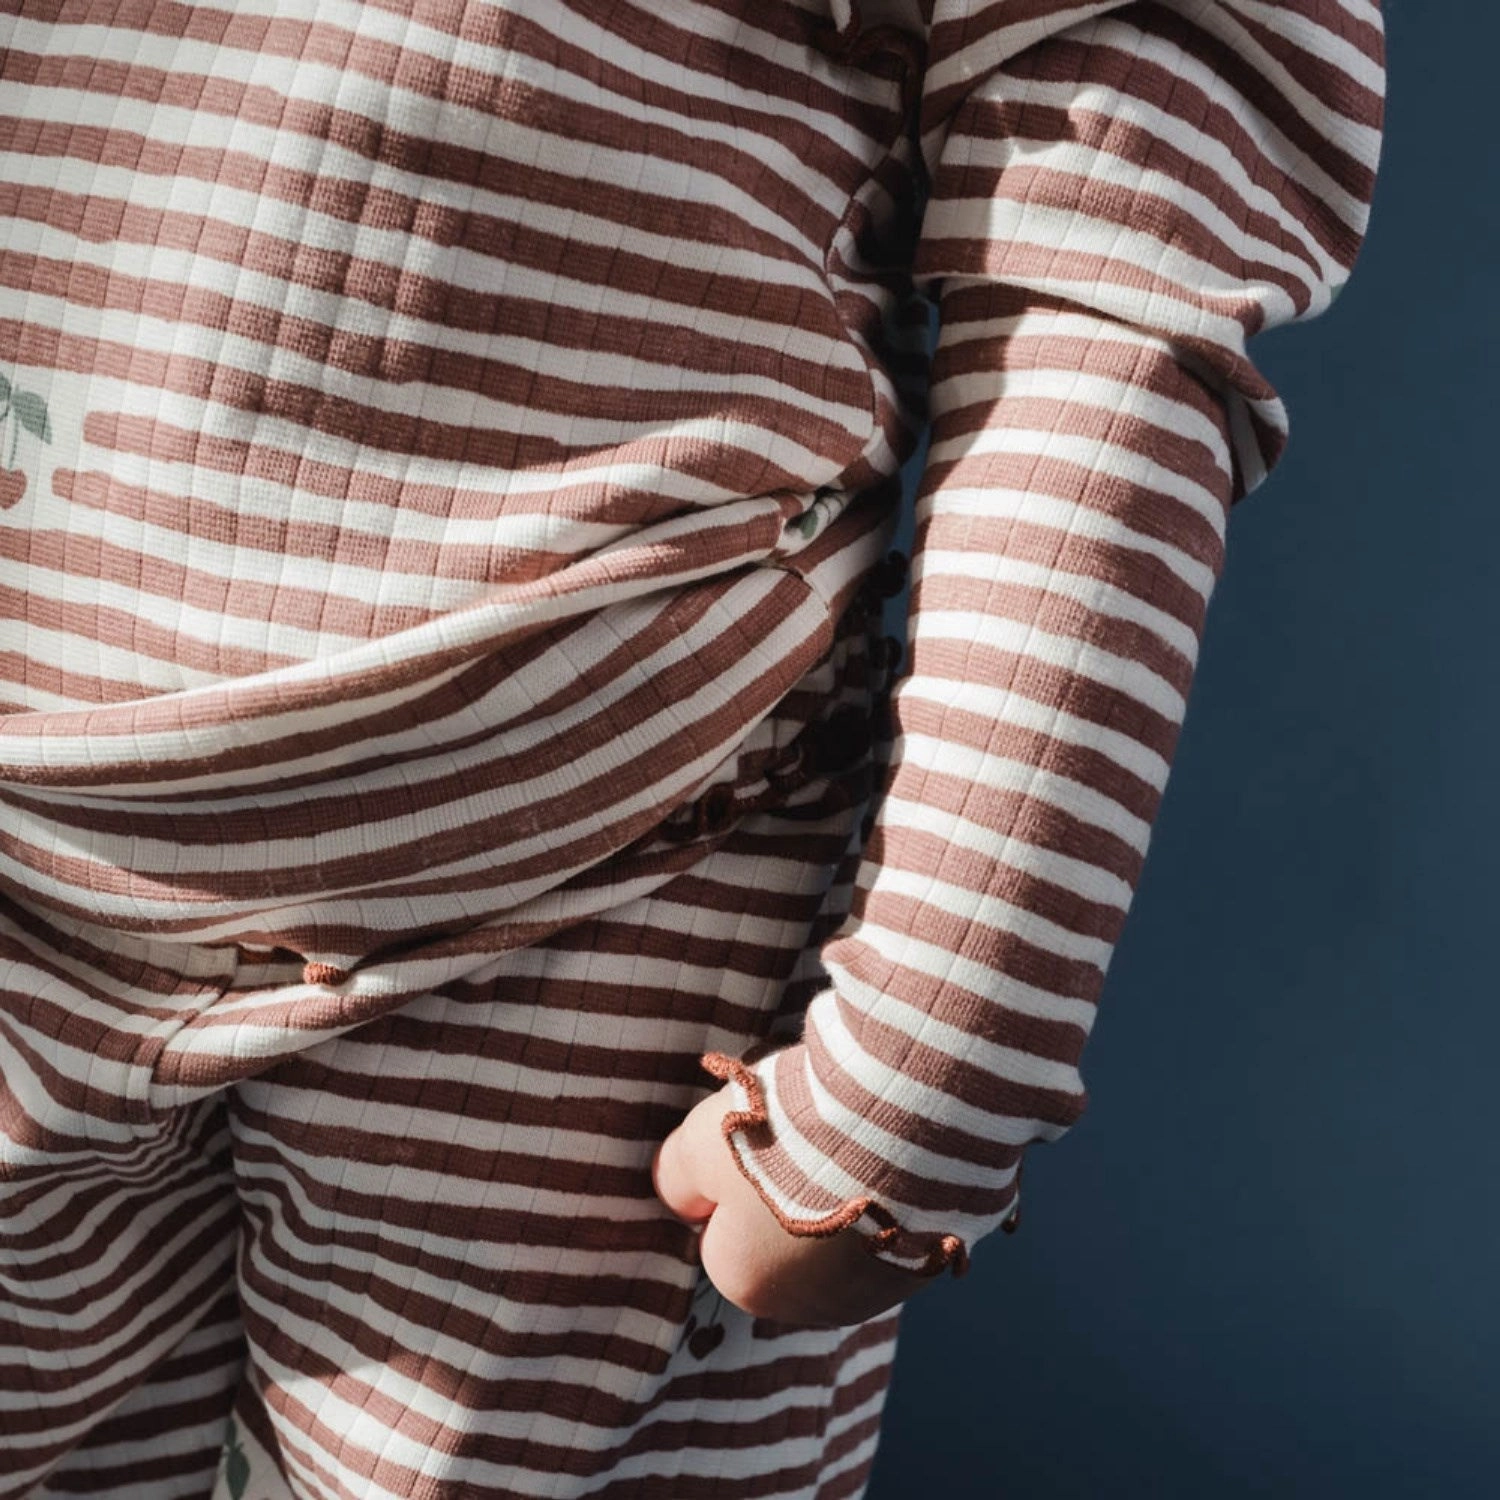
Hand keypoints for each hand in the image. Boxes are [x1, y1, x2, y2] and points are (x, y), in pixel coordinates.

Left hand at [651, 1082, 936, 1328]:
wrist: (895, 1128)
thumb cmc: (786, 1140)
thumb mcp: (701, 1144)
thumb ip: (677, 1176)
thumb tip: (676, 1193)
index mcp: (748, 1286)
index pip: (723, 1233)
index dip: (734, 1181)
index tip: (757, 1144)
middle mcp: (812, 1308)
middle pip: (784, 1243)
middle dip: (790, 1195)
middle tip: (803, 1138)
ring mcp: (877, 1291)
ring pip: (843, 1240)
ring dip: (844, 1198)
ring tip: (851, 1142)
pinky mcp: (927, 1265)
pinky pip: (895, 1230)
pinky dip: (892, 1198)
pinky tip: (893, 1155)